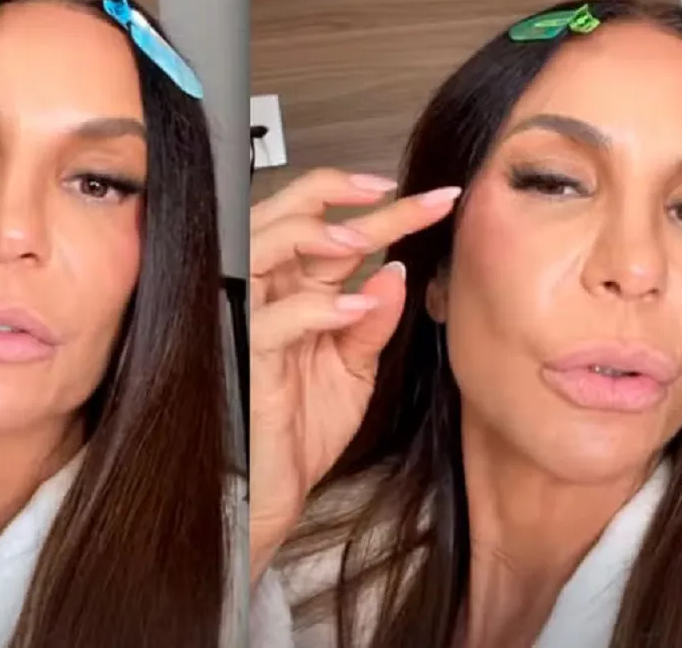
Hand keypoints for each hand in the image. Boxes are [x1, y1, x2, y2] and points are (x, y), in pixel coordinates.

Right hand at [249, 170, 458, 580]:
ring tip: (365, 239)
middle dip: (336, 191)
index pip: (332, 231)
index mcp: (294, 292)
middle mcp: (266, 295)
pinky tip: (356, 308)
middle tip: (395, 192)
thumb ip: (371, 322)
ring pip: (263, 247)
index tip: (437, 199)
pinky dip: (316, 307)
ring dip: (315, 235)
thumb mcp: (354, 370)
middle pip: (287, 215)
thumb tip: (394, 271)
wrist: (274, 490)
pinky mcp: (244, 358)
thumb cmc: (300, 430)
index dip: (380, 208)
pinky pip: (273, 318)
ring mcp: (248, 322)